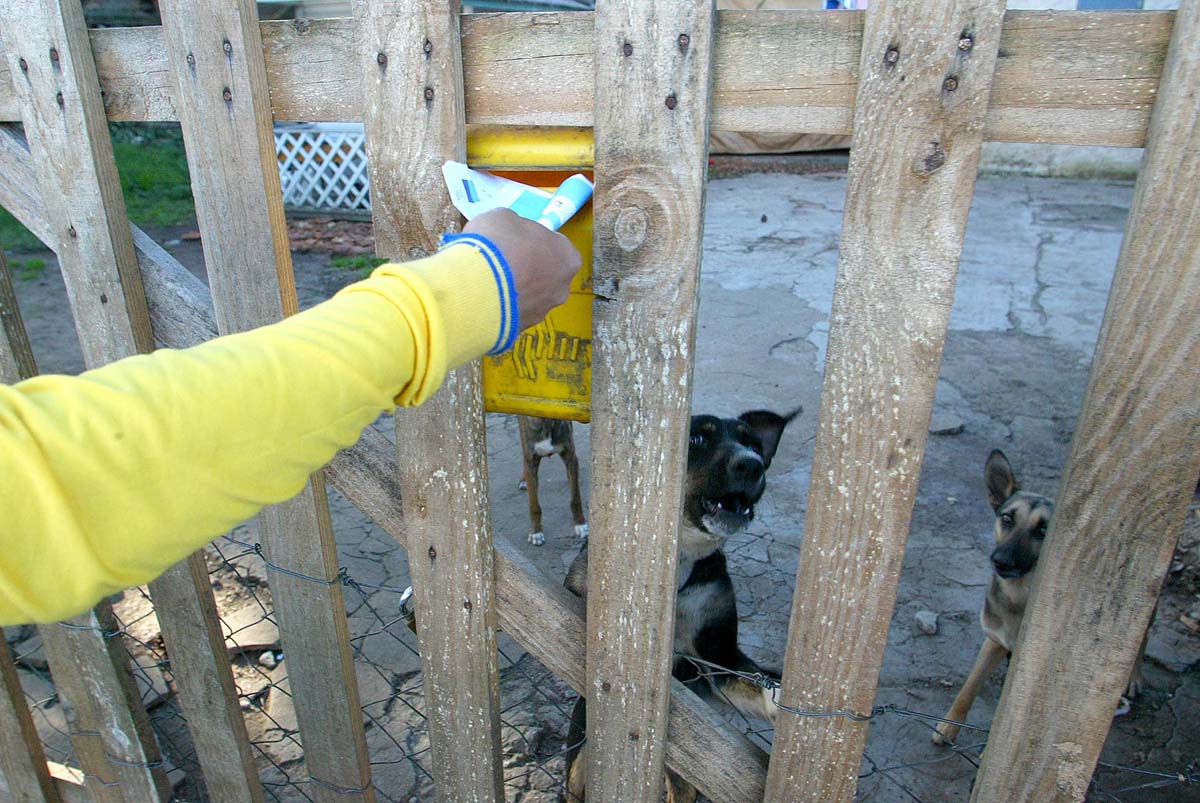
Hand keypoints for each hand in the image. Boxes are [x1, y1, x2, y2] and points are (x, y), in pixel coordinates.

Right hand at [464, 208, 581, 329]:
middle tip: (500, 261)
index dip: (531, 241)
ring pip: (528, 296)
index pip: (553, 245)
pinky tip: (482, 298)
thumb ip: (515, 226)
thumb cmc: (498, 244)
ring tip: (486, 281)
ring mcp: (543, 312)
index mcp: (568, 257)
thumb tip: (511, 234)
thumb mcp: (503, 217)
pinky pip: (511, 313)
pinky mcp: (521, 329)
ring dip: (512, 290)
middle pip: (544, 274)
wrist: (477, 288)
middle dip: (526, 268)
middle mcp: (562, 288)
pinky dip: (500, 306)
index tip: (513, 241)